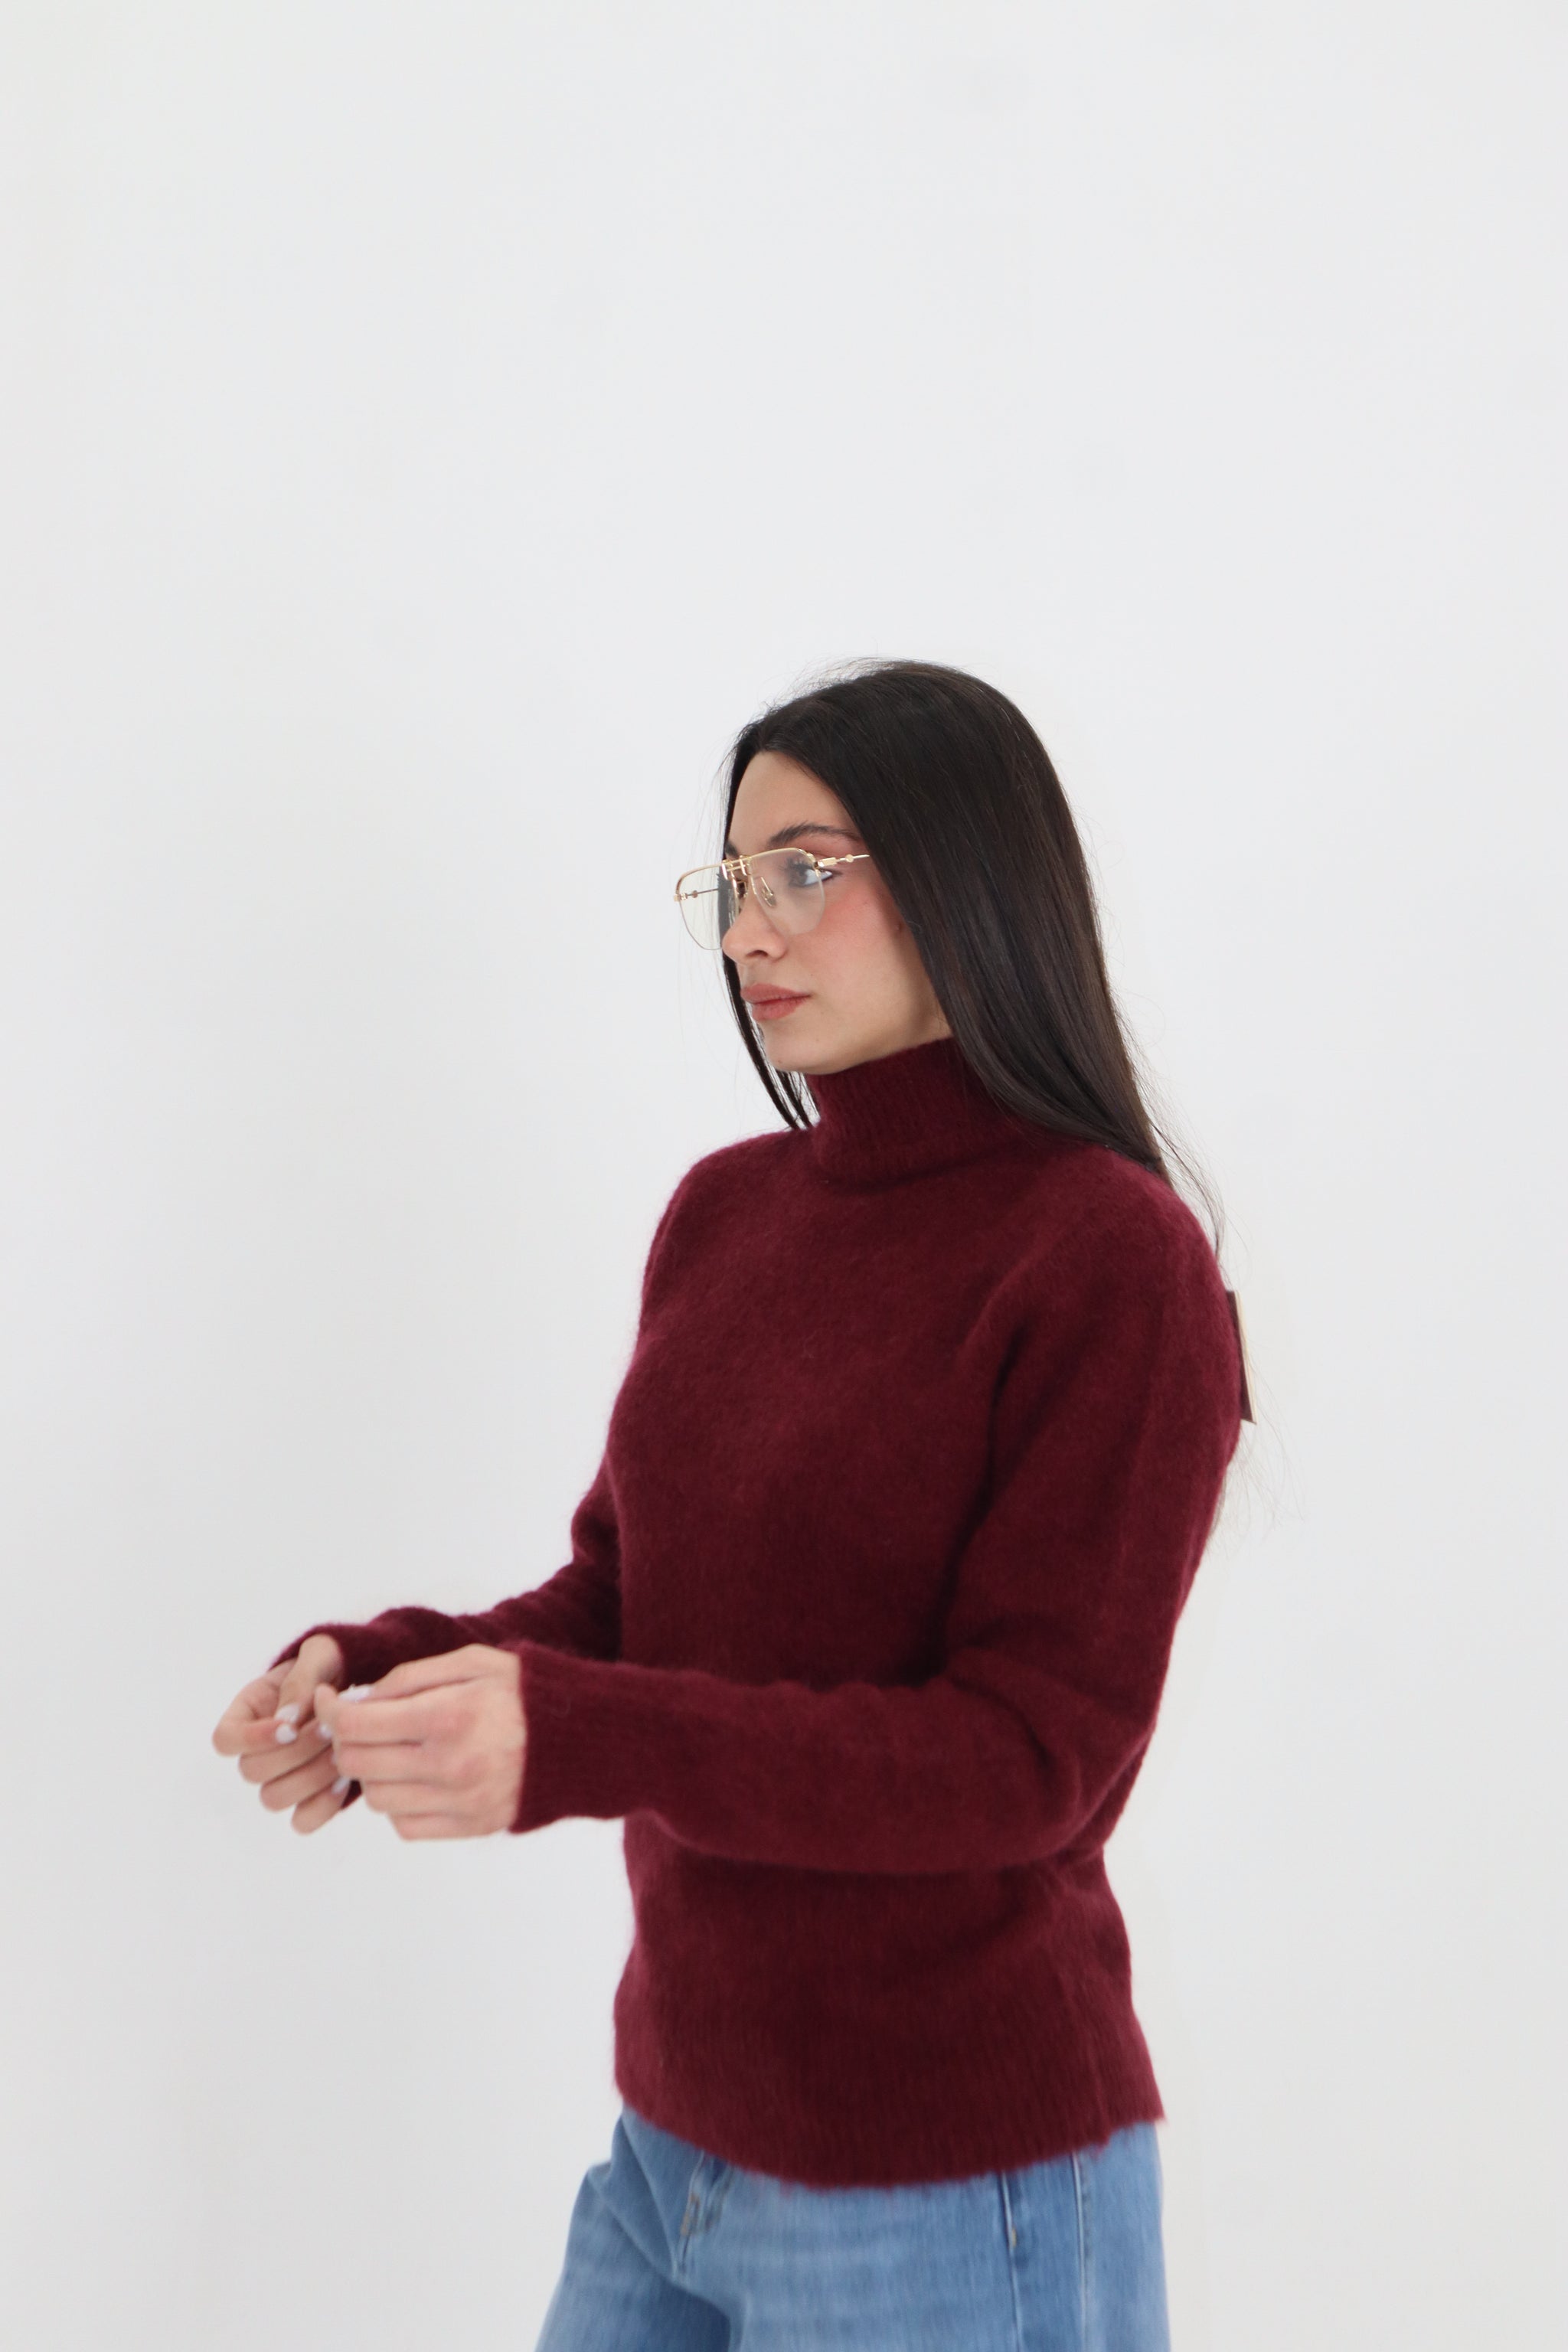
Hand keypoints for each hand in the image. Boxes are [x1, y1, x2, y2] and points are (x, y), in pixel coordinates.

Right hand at [210, 1633, 351, 1835]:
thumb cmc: (333, 1664)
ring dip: (310, 1777)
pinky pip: (303, 1820)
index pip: (224, 1739)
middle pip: (251, 1771)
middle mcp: (257, 1750)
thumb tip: (286, 1719)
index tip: (289, 1727)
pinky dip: (323, 1805)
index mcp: (249, 1712)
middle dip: (294, 1753)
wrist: (365, 1682)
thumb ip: (301, 1680)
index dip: (250, 1739)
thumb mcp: (320, 1655)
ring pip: (274, 1798)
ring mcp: (281, 1777)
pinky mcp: (308, 1798)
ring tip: (341, 1751)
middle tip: (330, 1731)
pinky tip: (346, 1779)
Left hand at [314, 1644, 526, 1840]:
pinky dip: (400, 1804)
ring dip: (373, 1773)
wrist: (584, 1740)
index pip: (358, 1725)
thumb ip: (413, 1676)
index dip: (330, 1712)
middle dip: (345, 1741)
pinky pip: (406, 1827)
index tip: (328, 1701)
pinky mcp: (470, 1827)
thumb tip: (360, 1699)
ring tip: (395, 1749)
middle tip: (358, 1724)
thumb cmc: (525, 1692)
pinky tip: (417, 1777)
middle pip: (357, 1765)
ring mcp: (460, 1802)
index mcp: (449, 1716)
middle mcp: (450, 1765)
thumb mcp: (473, 1662)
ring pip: (378, 1799)